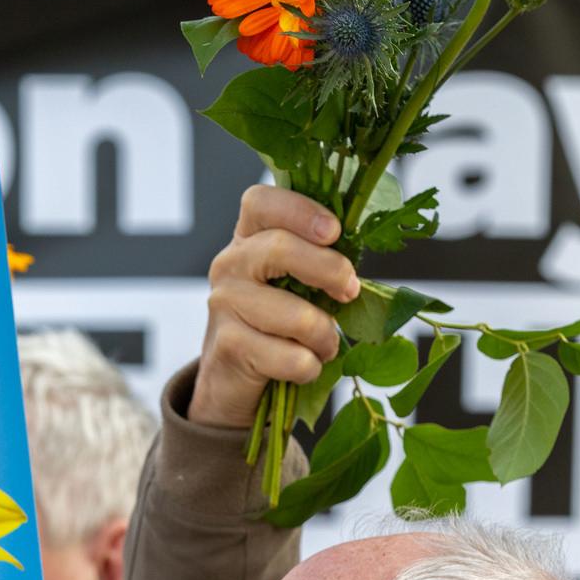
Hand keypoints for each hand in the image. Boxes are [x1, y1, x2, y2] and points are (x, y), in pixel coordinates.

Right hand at [190, 186, 357, 429]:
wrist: (230, 377)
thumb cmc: (274, 324)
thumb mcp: (293, 284)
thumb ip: (317, 263)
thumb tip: (355, 265)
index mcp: (247, 239)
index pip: (259, 202)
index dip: (299, 210)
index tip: (333, 232)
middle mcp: (229, 264)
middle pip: (279, 248)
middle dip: (329, 271)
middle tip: (350, 292)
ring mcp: (223, 304)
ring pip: (295, 316)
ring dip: (325, 337)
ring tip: (325, 345)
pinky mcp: (229, 346)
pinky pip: (291, 358)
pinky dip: (310, 367)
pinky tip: (304, 366)